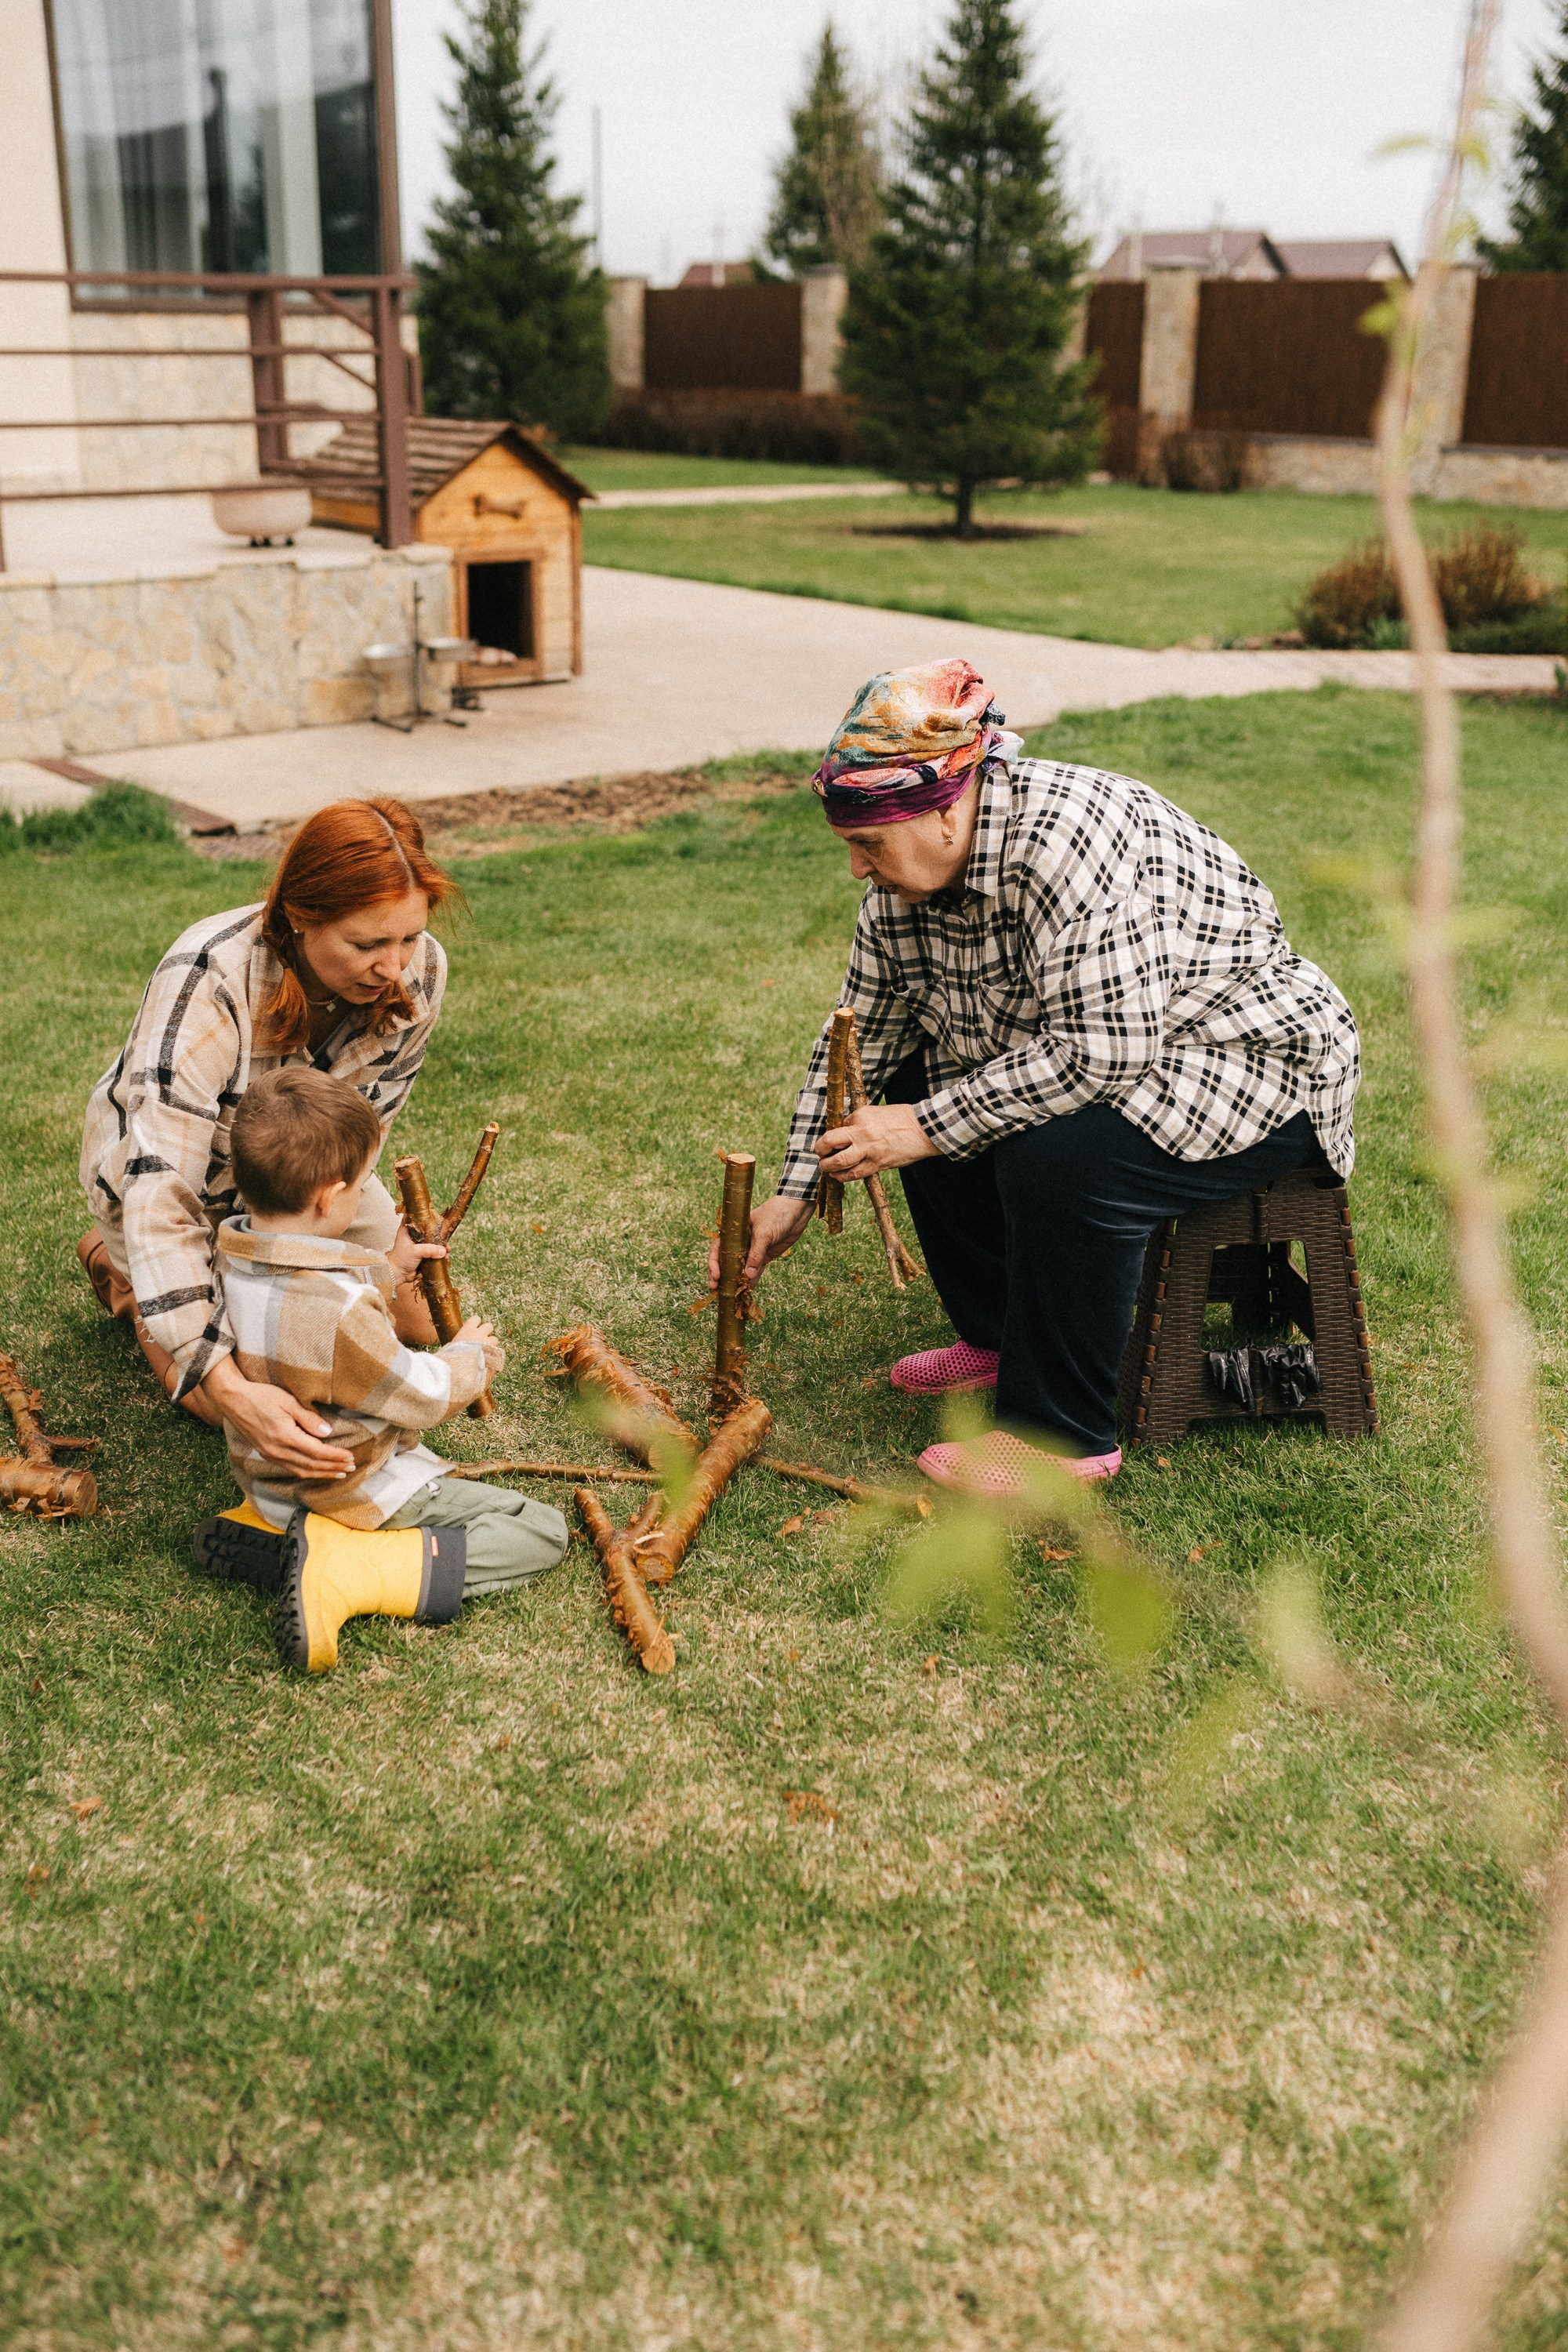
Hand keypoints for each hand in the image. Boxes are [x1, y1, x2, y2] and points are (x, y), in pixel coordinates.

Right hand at [199, 1355, 355, 1478]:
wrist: (233, 1400)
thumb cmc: (261, 1397)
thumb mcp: (288, 1401)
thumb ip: (308, 1418)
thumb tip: (327, 1432)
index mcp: (285, 1436)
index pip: (317, 1452)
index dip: (335, 1456)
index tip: (350, 1457)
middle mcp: (277, 1451)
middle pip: (311, 1465)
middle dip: (333, 1468)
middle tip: (351, 1468)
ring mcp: (271, 1455)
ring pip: (301, 1471)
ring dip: (322, 1474)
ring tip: (338, 1473)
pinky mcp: (267, 1454)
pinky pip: (291, 1469)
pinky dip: (307, 1471)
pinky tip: (316, 1470)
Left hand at [388, 1221, 448, 1282]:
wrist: (398, 1274)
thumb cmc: (400, 1260)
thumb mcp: (415, 1251)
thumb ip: (429, 1250)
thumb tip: (443, 1250)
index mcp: (407, 1230)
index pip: (416, 1217)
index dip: (426, 1216)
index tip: (436, 1218)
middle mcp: (414, 1236)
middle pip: (428, 1230)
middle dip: (439, 1234)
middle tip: (445, 1238)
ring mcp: (419, 1245)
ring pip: (433, 1242)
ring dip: (441, 1246)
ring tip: (447, 1250)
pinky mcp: (423, 1254)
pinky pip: (434, 1252)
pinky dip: (440, 1254)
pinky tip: (445, 1257)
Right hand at [455, 1315, 503, 1375]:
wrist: (461, 1366)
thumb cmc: (453, 1356)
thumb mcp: (452, 1346)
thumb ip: (459, 1342)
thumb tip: (456, 1344)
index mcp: (467, 1329)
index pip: (476, 1319)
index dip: (476, 1324)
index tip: (474, 1331)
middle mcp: (479, 1333)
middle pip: (488, 1326)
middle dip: (487, 1333)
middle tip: (482, 1341)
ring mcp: (487, 1341)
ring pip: (495, 1338)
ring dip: (491, 1344)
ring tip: (486, 1351)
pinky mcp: (493, 1351)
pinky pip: (497, 1349)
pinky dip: (494, 1353)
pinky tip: (488, 1359)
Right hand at [708, 1193, 815, 1289]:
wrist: (796, 1210)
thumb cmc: (776, 1215)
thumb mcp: (764, 1233)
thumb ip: (756, 1254)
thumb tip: (747, 1275)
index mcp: (734, 1231)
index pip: (718, 1248)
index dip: (714, 1263)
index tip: (717, 1276)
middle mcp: (740, 1241)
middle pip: (726, 1260)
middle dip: (720, 1275)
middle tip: (715, 1288)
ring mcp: (752, 1249)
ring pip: (740, 1268)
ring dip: (735, 1280)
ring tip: (731, 1295)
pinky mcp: (764, 1255)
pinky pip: (755, 1270)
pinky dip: (751, 1280)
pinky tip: (747, 1291)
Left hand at [815, 1103, 937, 1179]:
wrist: (925, 1130)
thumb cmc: (902, 1119)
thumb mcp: (877, 1112)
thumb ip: (860, 1122)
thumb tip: (845, 1132)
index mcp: (861, 1116)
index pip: (838, 1126)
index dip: (834, 1134)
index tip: (835, 1139)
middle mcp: (861, 1132)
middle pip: (829, 1142)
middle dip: (820, 1150)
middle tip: (820, 1153)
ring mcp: (869, 1150)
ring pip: (839, 1162)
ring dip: (828, 1166)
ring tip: (825, 1167)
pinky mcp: (877, 1164)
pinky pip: (854, 1174)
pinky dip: (842, 1176)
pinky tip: (837, 1176)